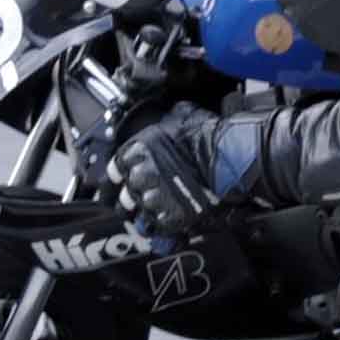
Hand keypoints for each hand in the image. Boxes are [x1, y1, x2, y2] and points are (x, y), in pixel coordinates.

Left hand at [108, 103, 218, 235]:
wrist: (224, 158)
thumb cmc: (204, 135)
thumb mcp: (179, 115)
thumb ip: (166, 121)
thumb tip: (170, 115)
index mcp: (136, 151)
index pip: (114, 170)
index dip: (120, 175)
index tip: (122, 178)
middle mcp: (139, 176)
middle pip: (125, 195)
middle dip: (135, 195)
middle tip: (149, 192)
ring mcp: (153, 199)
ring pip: (141, 211)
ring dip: (151, 208)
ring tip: (164, 203)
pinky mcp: (169, 216)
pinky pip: (159, 224)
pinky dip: (165, 221)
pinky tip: (173, 214)